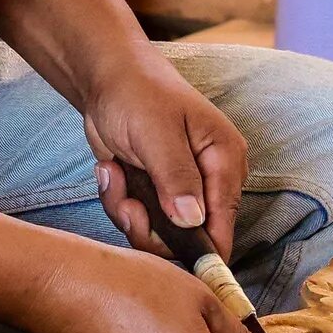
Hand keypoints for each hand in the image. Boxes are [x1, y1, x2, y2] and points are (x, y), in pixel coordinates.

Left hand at [80, 50, 247, 261]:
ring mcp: (180, 190)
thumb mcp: (156, 133)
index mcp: (225, 161)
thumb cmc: (138, 93)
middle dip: (150, 228)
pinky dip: (119, 204)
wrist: (107, 79)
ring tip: (114, 176)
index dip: (199, 250)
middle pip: (189, 238)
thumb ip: (176, 177)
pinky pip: (139, 221)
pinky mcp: (155, 195)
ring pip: (159, 234)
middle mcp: (208, 181)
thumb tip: (192, 221)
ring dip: (128, 213)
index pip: (223, 225)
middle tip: (126, 202)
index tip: (164, 253)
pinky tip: (111, 172)